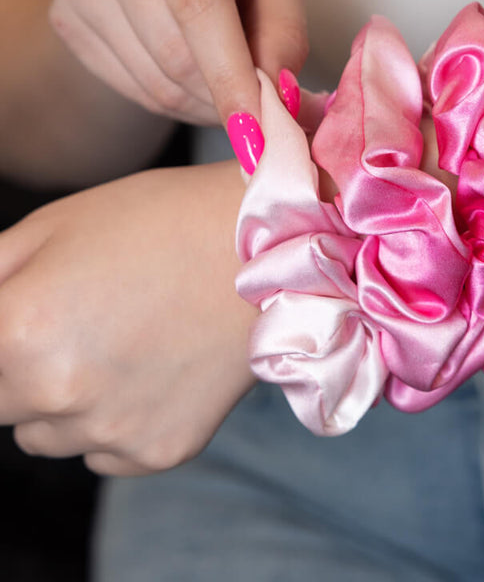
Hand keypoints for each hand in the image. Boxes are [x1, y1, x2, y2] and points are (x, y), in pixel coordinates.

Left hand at [0, 161, 255, 474]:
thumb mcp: (54, 225)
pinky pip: (105, 451)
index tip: (37, 318)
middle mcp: (59, 395)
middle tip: (82, 318)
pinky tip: (156, 367)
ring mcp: (114, 430)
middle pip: (2, 404)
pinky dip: (117, 419)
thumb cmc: (161, 220)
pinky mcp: (161, 451)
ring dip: (67, 399)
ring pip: (48, 435)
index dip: (4, 333)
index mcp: (18, 333)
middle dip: (22, 367)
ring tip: (125, 340)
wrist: (269, 247)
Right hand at [49, 0, 307, 130]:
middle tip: (261, 113)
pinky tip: (196, 84)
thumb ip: (285, 35)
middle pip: (174, 53)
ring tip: (232, 92)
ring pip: (153, 81)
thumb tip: (276, 97)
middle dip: (224, 97)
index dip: (229, 74)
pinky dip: (176, 103)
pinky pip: (131, 88)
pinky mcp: (65, 16)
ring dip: (204, 106)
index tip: (257, 130)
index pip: (198, 4)